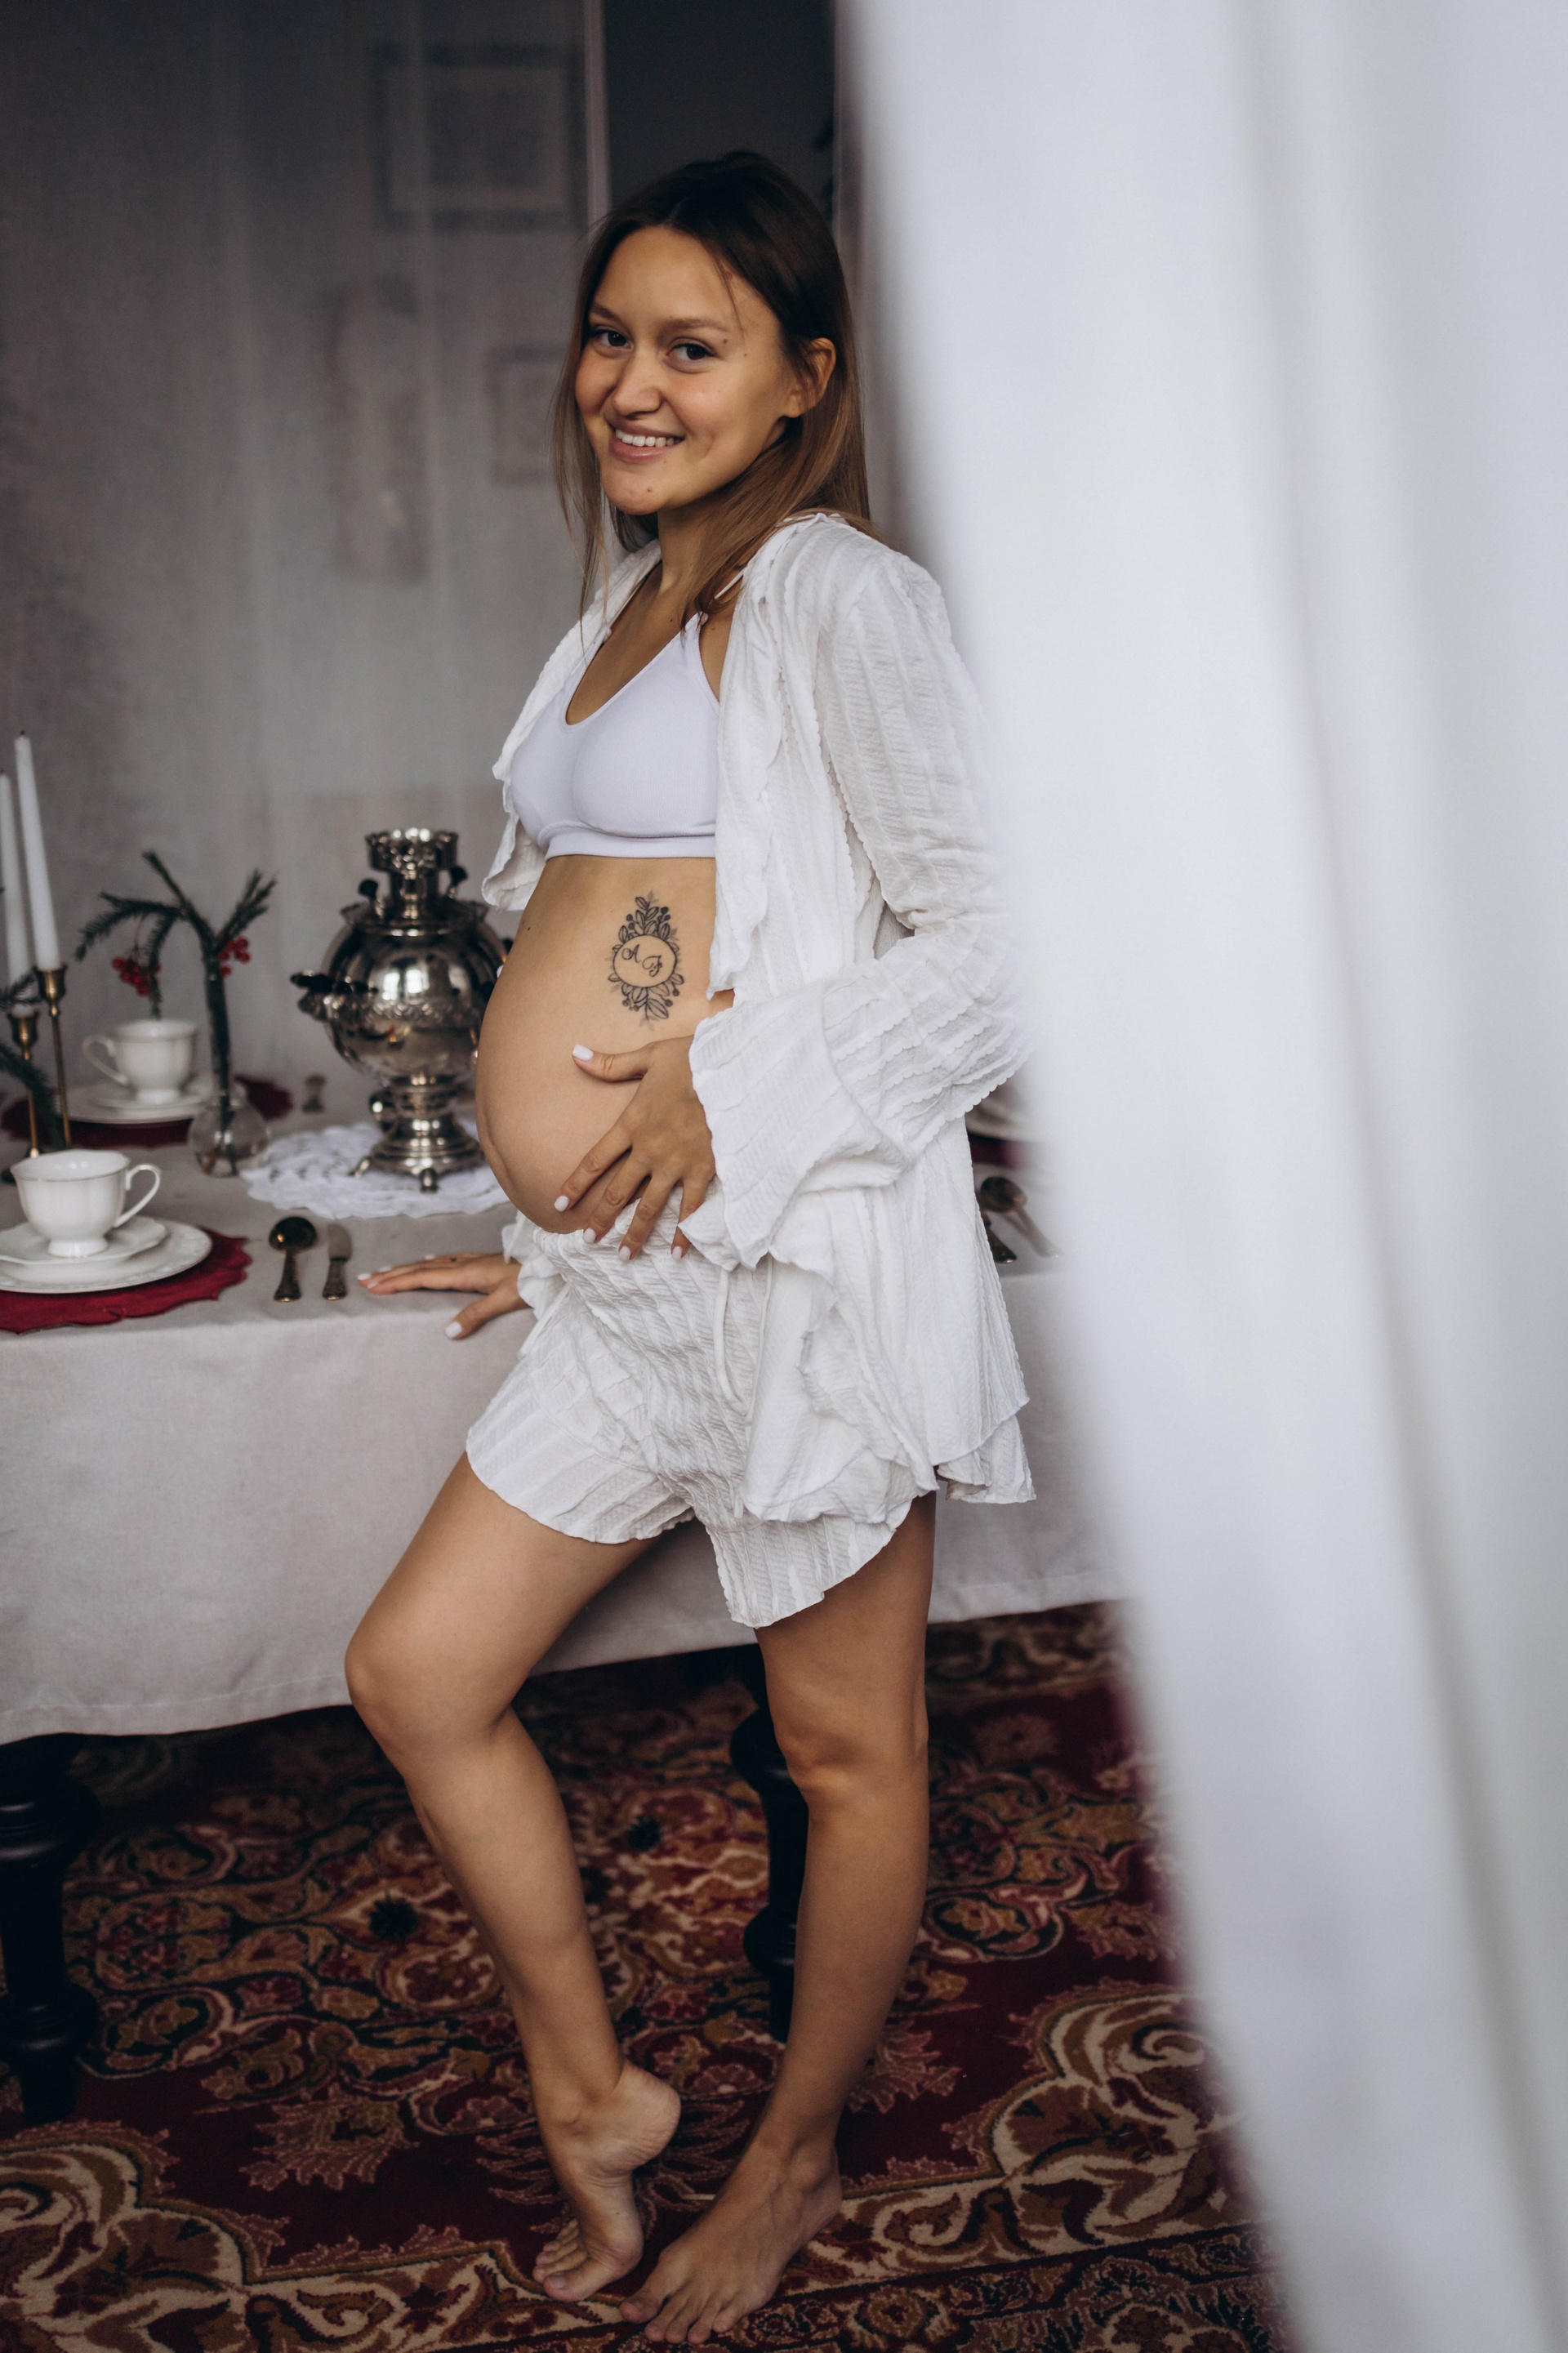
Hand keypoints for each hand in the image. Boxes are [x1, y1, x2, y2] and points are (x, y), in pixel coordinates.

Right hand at [358, 1250, 524, 1339]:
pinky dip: (429, 1262)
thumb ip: (476, 1315)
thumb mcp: (504, 1301)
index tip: (374, 1286)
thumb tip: (447, 1333)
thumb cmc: (530, 1281)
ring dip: (407, 1268)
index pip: (422, 1278)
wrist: (550, 1264)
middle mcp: (464, 1263)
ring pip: (430, 1263)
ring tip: (386, 1272)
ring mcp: (472, 1260)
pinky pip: (446, 1259)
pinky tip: (429, 1261)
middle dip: (392, 1274)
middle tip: (366, 1279)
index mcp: (465, 1273)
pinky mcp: (481, 1260)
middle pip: (420, 1269)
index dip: (396, 1282)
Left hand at [555, 1035, 714, 1259]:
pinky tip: (675, 1254)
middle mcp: (649, 1149)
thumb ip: (610, 1063)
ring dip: (635, 1234)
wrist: (734, 1069)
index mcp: (633, 1123)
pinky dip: (682, 1233)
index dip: (575, 1184)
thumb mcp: (648, 1056)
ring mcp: (676, 1163)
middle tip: (587, 1240)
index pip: (595, 1160)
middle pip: (617, 1192)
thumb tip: (574, 1053)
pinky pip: (690, 1209)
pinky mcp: (704, 1170)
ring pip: (649, 1207)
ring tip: (624, 1256)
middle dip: (600, 1218)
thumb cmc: (693, 1059)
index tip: (558, 1204)